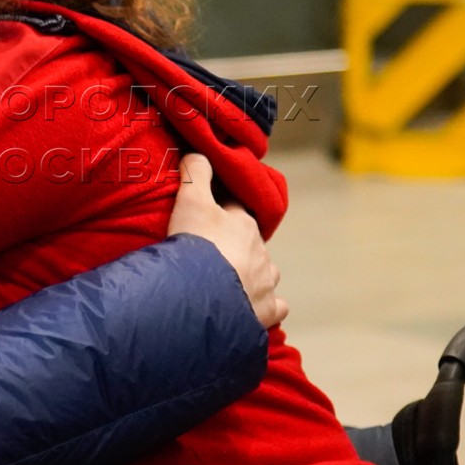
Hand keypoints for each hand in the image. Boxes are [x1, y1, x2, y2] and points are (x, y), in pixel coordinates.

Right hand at [168, 153, 288, 328]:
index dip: (220, 211)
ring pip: (266, 273)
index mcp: (244, 223)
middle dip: (236, 245)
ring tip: (229, 281)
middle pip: (251, 242)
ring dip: (253, 274)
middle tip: (209, 254)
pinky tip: (250, 307)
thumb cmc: (195, 245)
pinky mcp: (265, 312)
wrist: (200, 296)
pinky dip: (265, 306)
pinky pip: (275, 307)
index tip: (205, 216)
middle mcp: (260, 252)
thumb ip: (195, 173)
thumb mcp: (189, 201)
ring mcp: (265, 284)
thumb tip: (200, 151)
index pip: (235, 209)